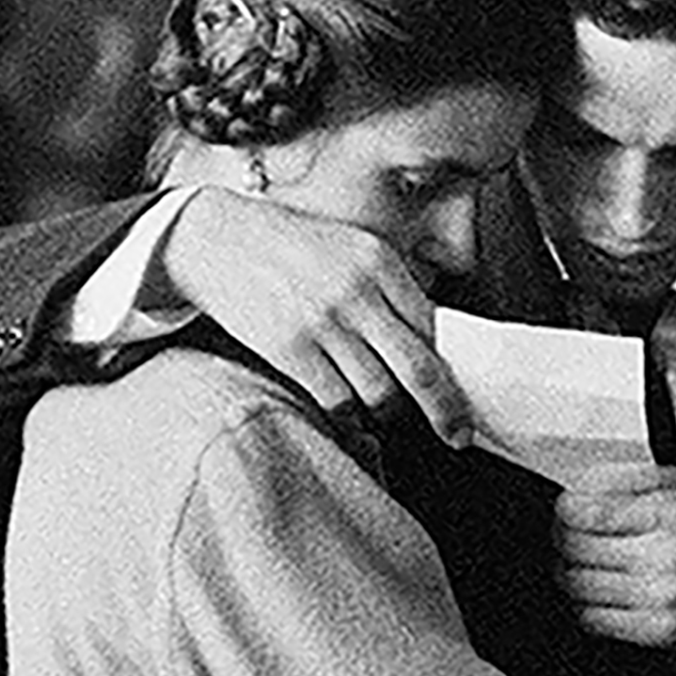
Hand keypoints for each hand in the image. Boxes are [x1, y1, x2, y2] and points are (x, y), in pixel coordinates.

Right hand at [164, 191, 471, 443]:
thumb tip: (426, 339)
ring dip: (388, 415)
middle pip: (419, 369)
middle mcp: (357, 292)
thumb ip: (387, 286)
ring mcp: (323, 323)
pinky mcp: (290, 349)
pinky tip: (349, 418)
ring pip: (379, 392)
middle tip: (457, 434)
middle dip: (445, 410)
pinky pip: (336, 401)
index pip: (431, 328)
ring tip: (386, 418)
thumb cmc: (288, 247)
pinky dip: (348, 417)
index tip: (455, 391)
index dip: (446, 366)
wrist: (218, 240)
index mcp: (379, 261)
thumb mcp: (349, 246)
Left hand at [551, 468, 675, 656]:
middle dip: (561, 542)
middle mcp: (668, 551)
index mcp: (671, 509)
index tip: (564, 512)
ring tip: (578, 566)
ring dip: (568, 575)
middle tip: (564, 540)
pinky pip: (594, 617)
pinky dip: (584, 606)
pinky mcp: (657, 627)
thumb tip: (579, 486)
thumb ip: (625, 478)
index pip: (588, 511)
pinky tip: (595, 595)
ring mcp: (663, 592)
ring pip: (580, 584)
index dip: (564, 511)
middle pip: (577, 547)